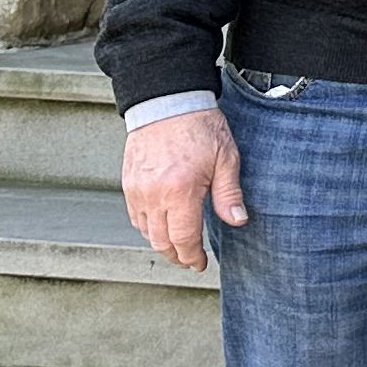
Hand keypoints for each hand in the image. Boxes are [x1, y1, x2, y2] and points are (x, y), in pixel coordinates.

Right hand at [122, 106, 246, 271]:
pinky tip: (162, 225)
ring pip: (145, 231)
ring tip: (179, 246)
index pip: (183, 239)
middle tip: (191, 260)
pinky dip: (148, 227)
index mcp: (180, 191)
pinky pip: (135, 216)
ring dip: (162, 243)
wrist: (168, 102)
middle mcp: (154, 194)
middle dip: (177, 256)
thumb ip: (229, 194)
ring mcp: (137, 190)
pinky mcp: (128, 183)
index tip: (200, 264)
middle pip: (161, 242)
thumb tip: (238, 221)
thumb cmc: (199, 126)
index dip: (192, 257)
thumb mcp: (226, 158)